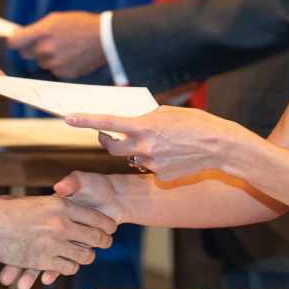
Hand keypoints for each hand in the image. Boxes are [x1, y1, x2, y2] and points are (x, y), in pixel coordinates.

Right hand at [0, 170, 130, 288]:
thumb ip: (57, 200)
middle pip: (96, 237)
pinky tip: (67, 263)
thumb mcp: (37, 199)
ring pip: (85, 256)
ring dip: (87, 256)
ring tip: (86, 254)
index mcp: (61, 205)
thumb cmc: (7, 210)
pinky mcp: (45, 261)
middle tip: (105, 242)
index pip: (96, 217)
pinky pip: (68, 268)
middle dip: (104, 241)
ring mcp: (54, 245)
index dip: (107, 224)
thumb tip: (69, 200)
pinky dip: (70, 267)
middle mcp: (62, 224)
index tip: (110, 228)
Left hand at [7, 11, 104, 78]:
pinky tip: (71, 55)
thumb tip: (19, 35)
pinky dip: (59, 64)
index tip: (15, 41)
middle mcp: (46, 49)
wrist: (105, 38)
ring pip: (41, 62)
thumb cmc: (81, 24)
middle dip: (32, 48)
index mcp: (42, 32)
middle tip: (46, 41)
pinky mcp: (64, 73)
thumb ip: (36, 28)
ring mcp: (55, 63)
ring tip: (64, 47)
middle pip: (26, 54)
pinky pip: (54, 70)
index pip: (14, 42)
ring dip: (47, 57)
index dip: (14, 41)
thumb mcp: (56, 19)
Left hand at [66, 106, 245, 180]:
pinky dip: (152, 160)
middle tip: (106, 135)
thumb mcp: (168, 113)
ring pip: (132, 158)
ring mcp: (152, 163)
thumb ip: (146, 117)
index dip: (86, 120)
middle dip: (105, 141)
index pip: (108, 123)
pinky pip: (148, 167)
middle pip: (111, 148)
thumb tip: (131, 122)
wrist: (220, 146)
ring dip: (135, 150)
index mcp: (145, 125)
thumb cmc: (197, 123)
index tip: (69, 118)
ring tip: (157, 141)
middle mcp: (145, 146)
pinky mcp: (160, 175)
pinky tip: (171, 154)